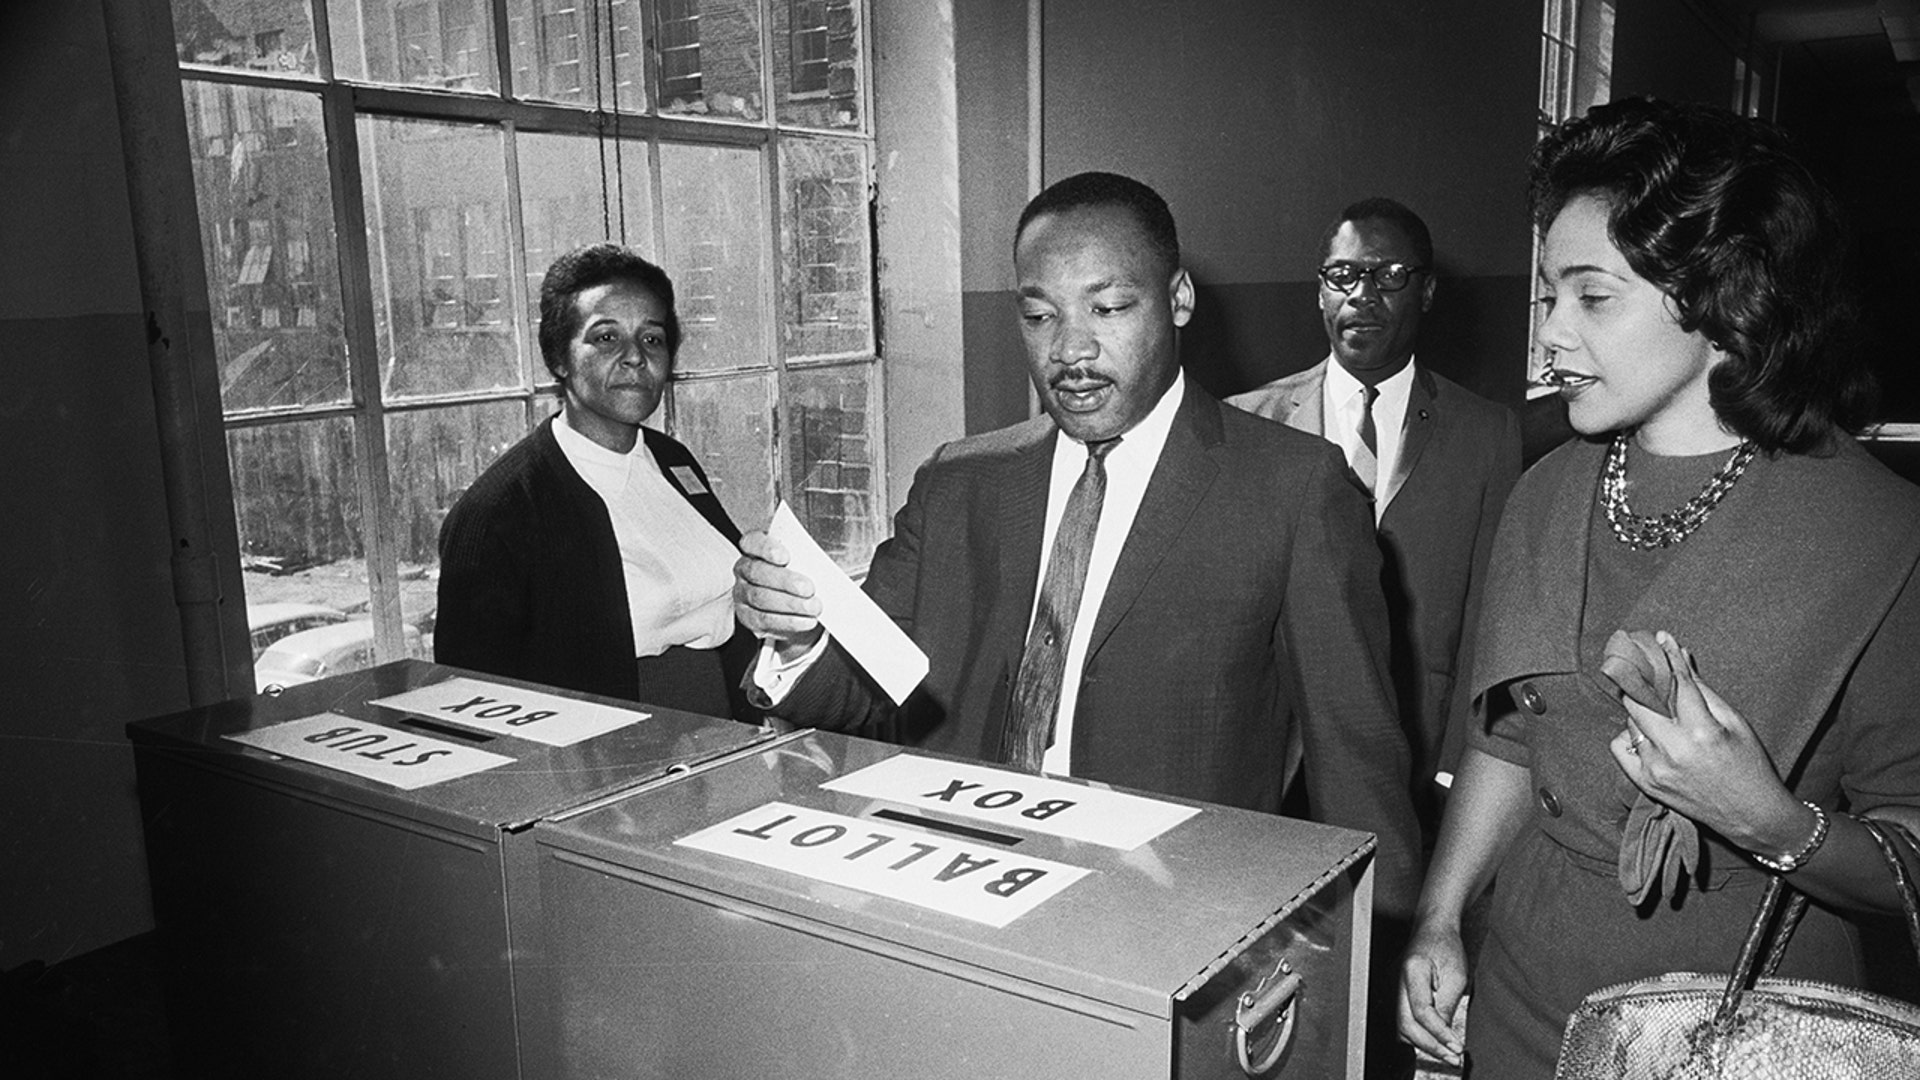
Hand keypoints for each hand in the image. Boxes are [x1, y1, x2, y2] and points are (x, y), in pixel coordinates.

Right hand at [733, 530, 824, 654]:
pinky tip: (806, 621)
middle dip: (784, 580)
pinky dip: (788, 622)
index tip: (785, 556)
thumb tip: (840, 558)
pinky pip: (764, 620)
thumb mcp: (810, 563)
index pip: (752, 542)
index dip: (766, 548)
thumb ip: (815, 558)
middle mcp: (745, 569)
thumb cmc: (804, 577)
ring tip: (814, 608)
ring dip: (790, 604)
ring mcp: (743, 594)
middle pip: (757, 572)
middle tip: (809, 588)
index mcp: (757, 549)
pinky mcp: (747, 617)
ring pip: (760, 598)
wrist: (799, 610)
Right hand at [1398, 920, 1467, 1066]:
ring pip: (1401, 1027)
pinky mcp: (1393, 993)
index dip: (1440, 1033)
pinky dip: (1417, 1034)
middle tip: (1453, 1056)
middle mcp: (1395, 980)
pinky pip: (1402, 1021)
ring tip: (1447, 1051)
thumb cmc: (1446, 946)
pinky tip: (1435, 1040)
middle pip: (1406, 1024)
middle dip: (1431, 1045)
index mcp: (1412, 970)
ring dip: (1423, 1043)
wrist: (1433, 930)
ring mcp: (1391, 987)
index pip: (1422, 1011)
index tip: (1456, 1047)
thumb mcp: (1456, 976)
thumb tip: (1445, 1035)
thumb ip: (1448, 1006)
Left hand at [1610, 631, 1799, 849]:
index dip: (1667, 658)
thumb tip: (1680, 656)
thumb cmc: (1751, 765)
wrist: (1753, 815)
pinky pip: (1620, 748)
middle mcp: (1673, 751)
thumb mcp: (1735, 722)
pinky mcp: (1645, 784)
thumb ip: (1702, 689)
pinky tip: (1650, 736)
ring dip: (1641, 712)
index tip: (1660, 638)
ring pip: (1630, 722)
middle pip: (1638, 700)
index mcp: (1701, 732)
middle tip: (1646, 670)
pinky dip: (1630, 737)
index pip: (1675, 684)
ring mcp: (1655, 769)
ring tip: (1661, 713)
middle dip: (1641, 681)